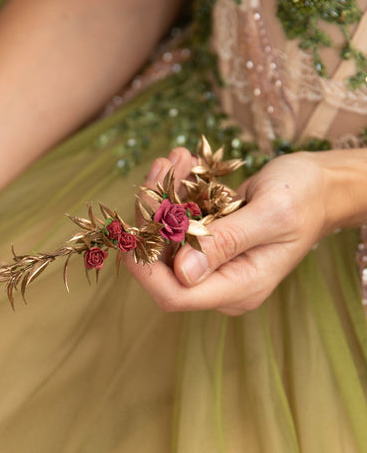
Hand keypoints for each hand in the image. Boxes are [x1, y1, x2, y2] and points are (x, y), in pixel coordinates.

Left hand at [128, 147, 333, 315]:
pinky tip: (182, 161)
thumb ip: (226, 242)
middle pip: (162, 262)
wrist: (321, 185)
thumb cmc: (305, 197)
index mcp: (239, 288)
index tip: (131, 226)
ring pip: (164, 236)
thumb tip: (182, 272)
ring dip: (162, 193)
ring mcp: (212, 263)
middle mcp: (220, 282)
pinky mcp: (207, 241)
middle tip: (162, 166)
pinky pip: (177, 221)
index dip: (145, 268)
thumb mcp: (270, 214)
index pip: (174, 296)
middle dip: (153, 214)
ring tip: (175, 157)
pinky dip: (174, 190)